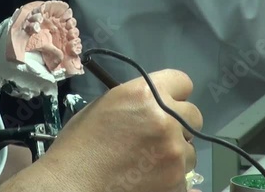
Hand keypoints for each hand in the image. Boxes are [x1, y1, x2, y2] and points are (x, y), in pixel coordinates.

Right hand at [37, 69, 202, 191]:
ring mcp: (174, 153)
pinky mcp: (177, 182)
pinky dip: (170, 179)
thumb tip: (156, 106)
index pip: (183, 82)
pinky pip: (185, 177)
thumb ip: (137, 101)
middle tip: (156, 138)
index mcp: (145, 94)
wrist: (71, 184)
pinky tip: (148, 180)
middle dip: (179, 125)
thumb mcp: (105, 106)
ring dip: (174, 154)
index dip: (174, 95)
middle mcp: (166, 119)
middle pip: (194, 116)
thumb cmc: (79, 144)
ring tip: (146, 164)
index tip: (166, 106)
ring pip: (190, 150)